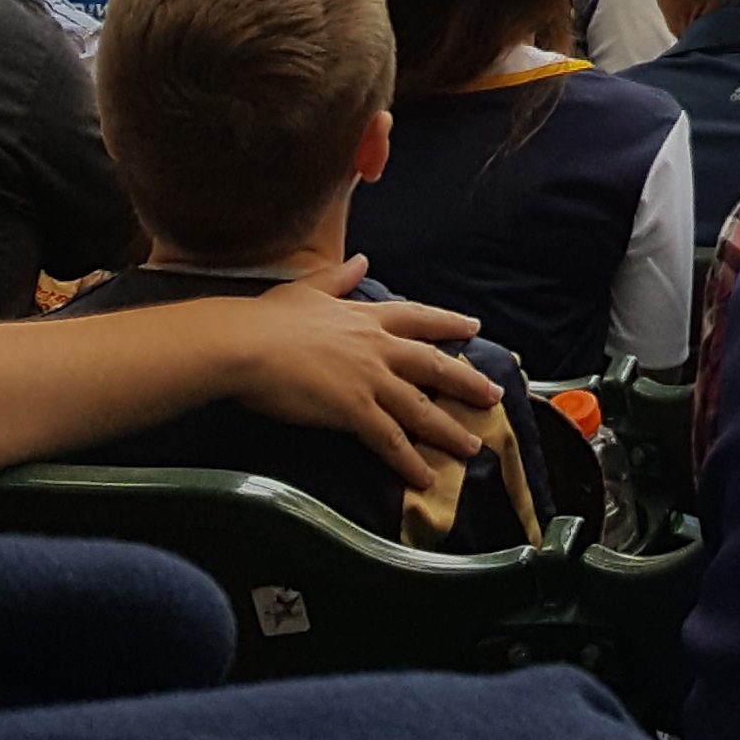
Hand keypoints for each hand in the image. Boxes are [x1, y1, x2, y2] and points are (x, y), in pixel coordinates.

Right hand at [234, 272, 501, 476]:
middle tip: (494, 395)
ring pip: (421, 408)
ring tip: (472, 446)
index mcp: (366, 316)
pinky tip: (425, 479)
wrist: (246, 344)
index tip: (472, 327)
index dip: (447, 323)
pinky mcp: (355, 410)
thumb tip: (362, 260)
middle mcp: (378, 347)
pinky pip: (391, 440)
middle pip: (434, 365)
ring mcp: (370, 379)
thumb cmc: (267, 318)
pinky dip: (410, 461)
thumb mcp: (307, 288)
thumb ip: (339, 277)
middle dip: (467, 382)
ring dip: (449, 430)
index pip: (418, 318)